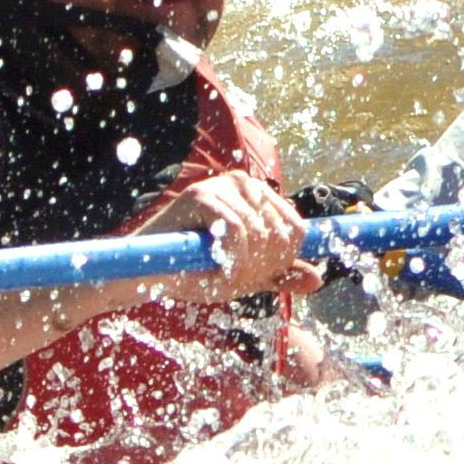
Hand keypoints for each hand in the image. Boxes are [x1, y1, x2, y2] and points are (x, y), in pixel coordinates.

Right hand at [137, 171, 323, 303]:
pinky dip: (228, 261)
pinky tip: (212, 267)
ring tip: (216, 271)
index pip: (297, 231)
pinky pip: (237, 233)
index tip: (252, 274)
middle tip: (229, 274)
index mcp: (259, 197)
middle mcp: (245, 184)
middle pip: (282, 236)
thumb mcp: (246, 276)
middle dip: (260, 268)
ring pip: (261, 236)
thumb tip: (316, 279)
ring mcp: (223, 186)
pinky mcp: (202, 195)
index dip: (280, 263)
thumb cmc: (194, 270)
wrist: (148, 275)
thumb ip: (280, 275)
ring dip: (242, 268)